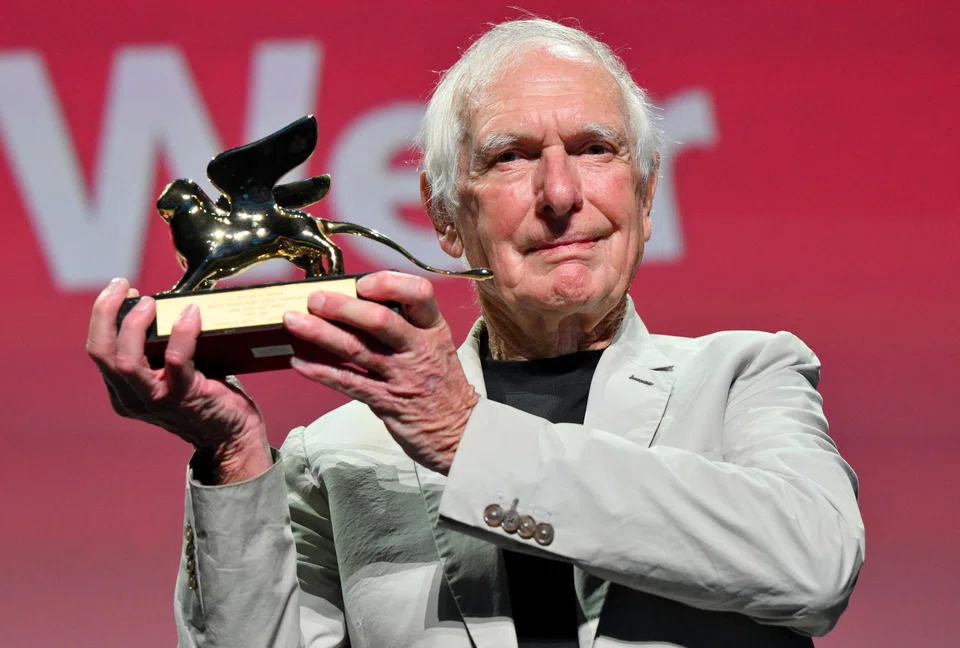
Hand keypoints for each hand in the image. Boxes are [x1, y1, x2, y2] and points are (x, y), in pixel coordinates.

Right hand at [86, 278, 271, 482]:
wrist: (233, 437)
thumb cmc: (207, 397)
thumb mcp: (173, 374)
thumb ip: (162, 349)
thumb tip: (171, 304)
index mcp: (124, 391)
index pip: (99, 349)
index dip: (103, 316)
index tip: (120, 290)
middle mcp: (132, 398)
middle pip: (101, 353)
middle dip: (105, 313)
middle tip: (124, 286)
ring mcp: (156, 401)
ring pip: (126, 362)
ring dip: (135, 325)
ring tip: (150, 303)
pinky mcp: (185, 397)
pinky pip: (176, 361)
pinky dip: (182, 333)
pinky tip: (192, 314)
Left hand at [283, 271, 478, 473]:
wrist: (461, 433)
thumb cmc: (443, 386)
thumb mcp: (437, 347)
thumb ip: (406, 326)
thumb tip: (357, 304)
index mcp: (433, 330)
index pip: (420, 293)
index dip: (389, 283)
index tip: (363, 283)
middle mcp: (418, 349)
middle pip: (379, 320)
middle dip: (342, 307)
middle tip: (314, 299)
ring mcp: (401, 376)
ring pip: (356, 349)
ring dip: (320, 333)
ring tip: (293, 321)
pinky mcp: (386, 402)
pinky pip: (347, 382)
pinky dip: (320, 371)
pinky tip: (299, 361)